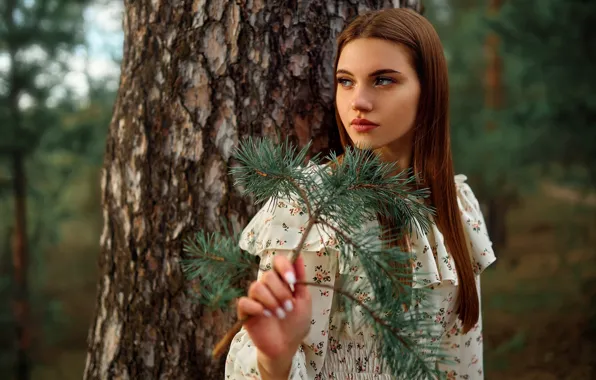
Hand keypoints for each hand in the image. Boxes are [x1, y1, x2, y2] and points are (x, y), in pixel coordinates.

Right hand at [237, 254, 311, 376]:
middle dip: (281, 292)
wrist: (287, 346)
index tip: (292, 280)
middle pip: (268, 275)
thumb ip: (301, 279)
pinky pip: (244, 301)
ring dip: (271, 301)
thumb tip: (299, 256)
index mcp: (281, 281)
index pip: (277, 261)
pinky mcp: (245, 311)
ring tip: (280, 314)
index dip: (284, 267)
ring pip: (256, 287)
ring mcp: (255, 298)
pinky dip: (256, 307)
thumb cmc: (296, 323)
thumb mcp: (304, 300)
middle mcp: (267, 286)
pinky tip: (265, 315)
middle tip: (289, 307)